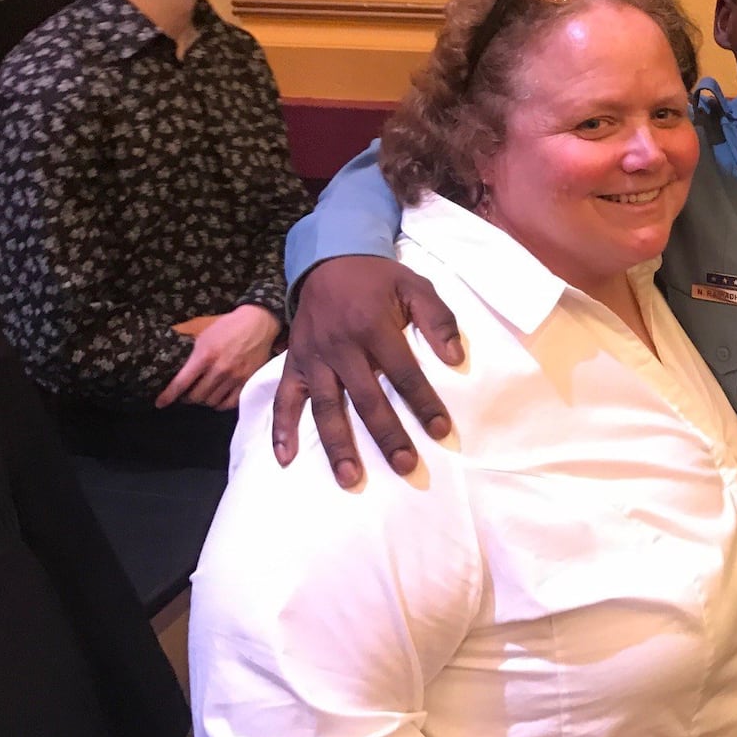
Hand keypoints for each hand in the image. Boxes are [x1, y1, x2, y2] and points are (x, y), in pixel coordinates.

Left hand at [156, 305, 279, 409]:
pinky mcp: (248, 381)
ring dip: (204, 400)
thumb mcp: (204, 336)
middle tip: (187, 394)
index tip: (160, 403)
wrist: (258, 323)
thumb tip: (180, 374)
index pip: (182, 383)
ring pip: (212, 401)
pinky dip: (220, 404)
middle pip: (196, 396)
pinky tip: (217, 398)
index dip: (168, 396)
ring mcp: (235, 377)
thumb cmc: (228, 327)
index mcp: (205, 355)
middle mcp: (219, 369)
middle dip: (188, 398)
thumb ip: (194, 356)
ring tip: (203, 394)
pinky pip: (230, 403)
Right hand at [271, 255, 462, 487]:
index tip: (441, 431)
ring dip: (337, 444)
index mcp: (373, 328)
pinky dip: (281, 428)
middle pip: (366, 398)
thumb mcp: (415, 285)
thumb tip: (455, 358)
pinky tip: (285, 458)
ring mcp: (314, 358)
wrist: (330, 259)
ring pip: (325, 407)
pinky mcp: (294, 363)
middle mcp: (341, 348)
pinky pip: (284, 398)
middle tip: (404, 466)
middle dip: (386, 435)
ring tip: (349, 478)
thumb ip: (438, 319)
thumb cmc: (378, 278)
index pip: (404, 373)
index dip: (423, 403)